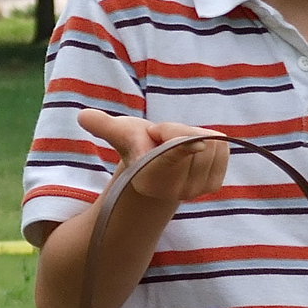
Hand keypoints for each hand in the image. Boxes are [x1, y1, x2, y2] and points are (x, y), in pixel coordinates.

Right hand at [77, 109, 228, 202]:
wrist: (157, 169)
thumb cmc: (137, 145)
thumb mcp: (120, 132)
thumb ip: (104, 125)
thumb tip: (84, 117)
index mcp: (147, 178)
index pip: (169, 157)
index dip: (183, 146)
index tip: (197, 141)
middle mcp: (171, 191)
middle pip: (193, 140)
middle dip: (179, 130)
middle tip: (162, 139)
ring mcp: (195, 191)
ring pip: (210, 144)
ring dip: (195, 136)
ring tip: (177, 146)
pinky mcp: (213, 185)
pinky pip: (223, 150)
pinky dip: (213, 143)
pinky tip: (196, 150)